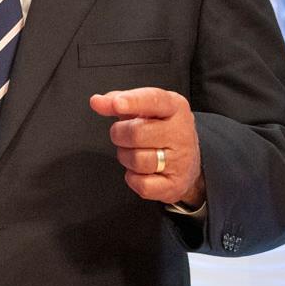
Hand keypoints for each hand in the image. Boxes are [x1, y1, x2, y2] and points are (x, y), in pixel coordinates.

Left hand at [89, 88, 205, 206]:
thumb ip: (117, 101)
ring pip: (137, 160)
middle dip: (119, 135)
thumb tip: (97, 101)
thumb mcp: (142, 109)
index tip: (117, 104)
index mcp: (174, 107)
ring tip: (134, 152)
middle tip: (123, 136)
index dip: (133, 102)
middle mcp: (181, 133)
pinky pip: (142, 185)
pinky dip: (133, 179)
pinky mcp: (175, 185)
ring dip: (126, 157)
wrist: (187, 162)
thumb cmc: (158, 129)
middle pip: (136, 133)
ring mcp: (181, 161)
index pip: (153, 100)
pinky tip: (140, 171)